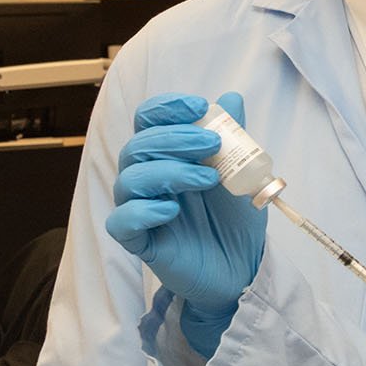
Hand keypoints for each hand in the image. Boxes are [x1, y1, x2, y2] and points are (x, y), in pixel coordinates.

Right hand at [105, 91, 265, 355]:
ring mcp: (141, 210)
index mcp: (168, 157)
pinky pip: (121, 222)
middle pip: (137, 146)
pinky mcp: (140, 242)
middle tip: (212, 144)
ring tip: (208, 179)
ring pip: (129, 180)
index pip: (148, 122)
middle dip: (175, 138)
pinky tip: (172, 209)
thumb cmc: (236, 219)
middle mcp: (148, 180)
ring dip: (169, 171)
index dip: (166, 109)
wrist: (244, 267)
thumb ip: (234, 138)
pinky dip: (143, 211)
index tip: (197, 106)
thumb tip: (230, 98)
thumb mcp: (242, 175)